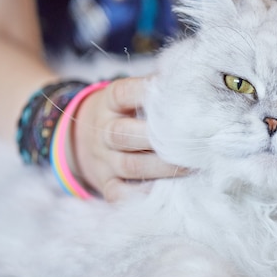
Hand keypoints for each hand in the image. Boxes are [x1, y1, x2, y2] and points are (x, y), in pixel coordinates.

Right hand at [71, 77, 186, 200]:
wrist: (81, 139)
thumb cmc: (125, 114)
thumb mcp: (130, 96)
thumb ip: (157, 91)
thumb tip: (195, 82)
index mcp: (109, 103)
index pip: (123, 94)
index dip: (146, 92)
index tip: (176, 92)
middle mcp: (103, 130)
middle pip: (124, 134)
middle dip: (159, 138)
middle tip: (193, 140)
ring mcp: (103, 159)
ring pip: (129, 164)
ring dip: (161, 167)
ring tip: (191, 166)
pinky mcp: (105, 183)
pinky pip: (118, 193)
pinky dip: (140, 194)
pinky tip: (164, 191)